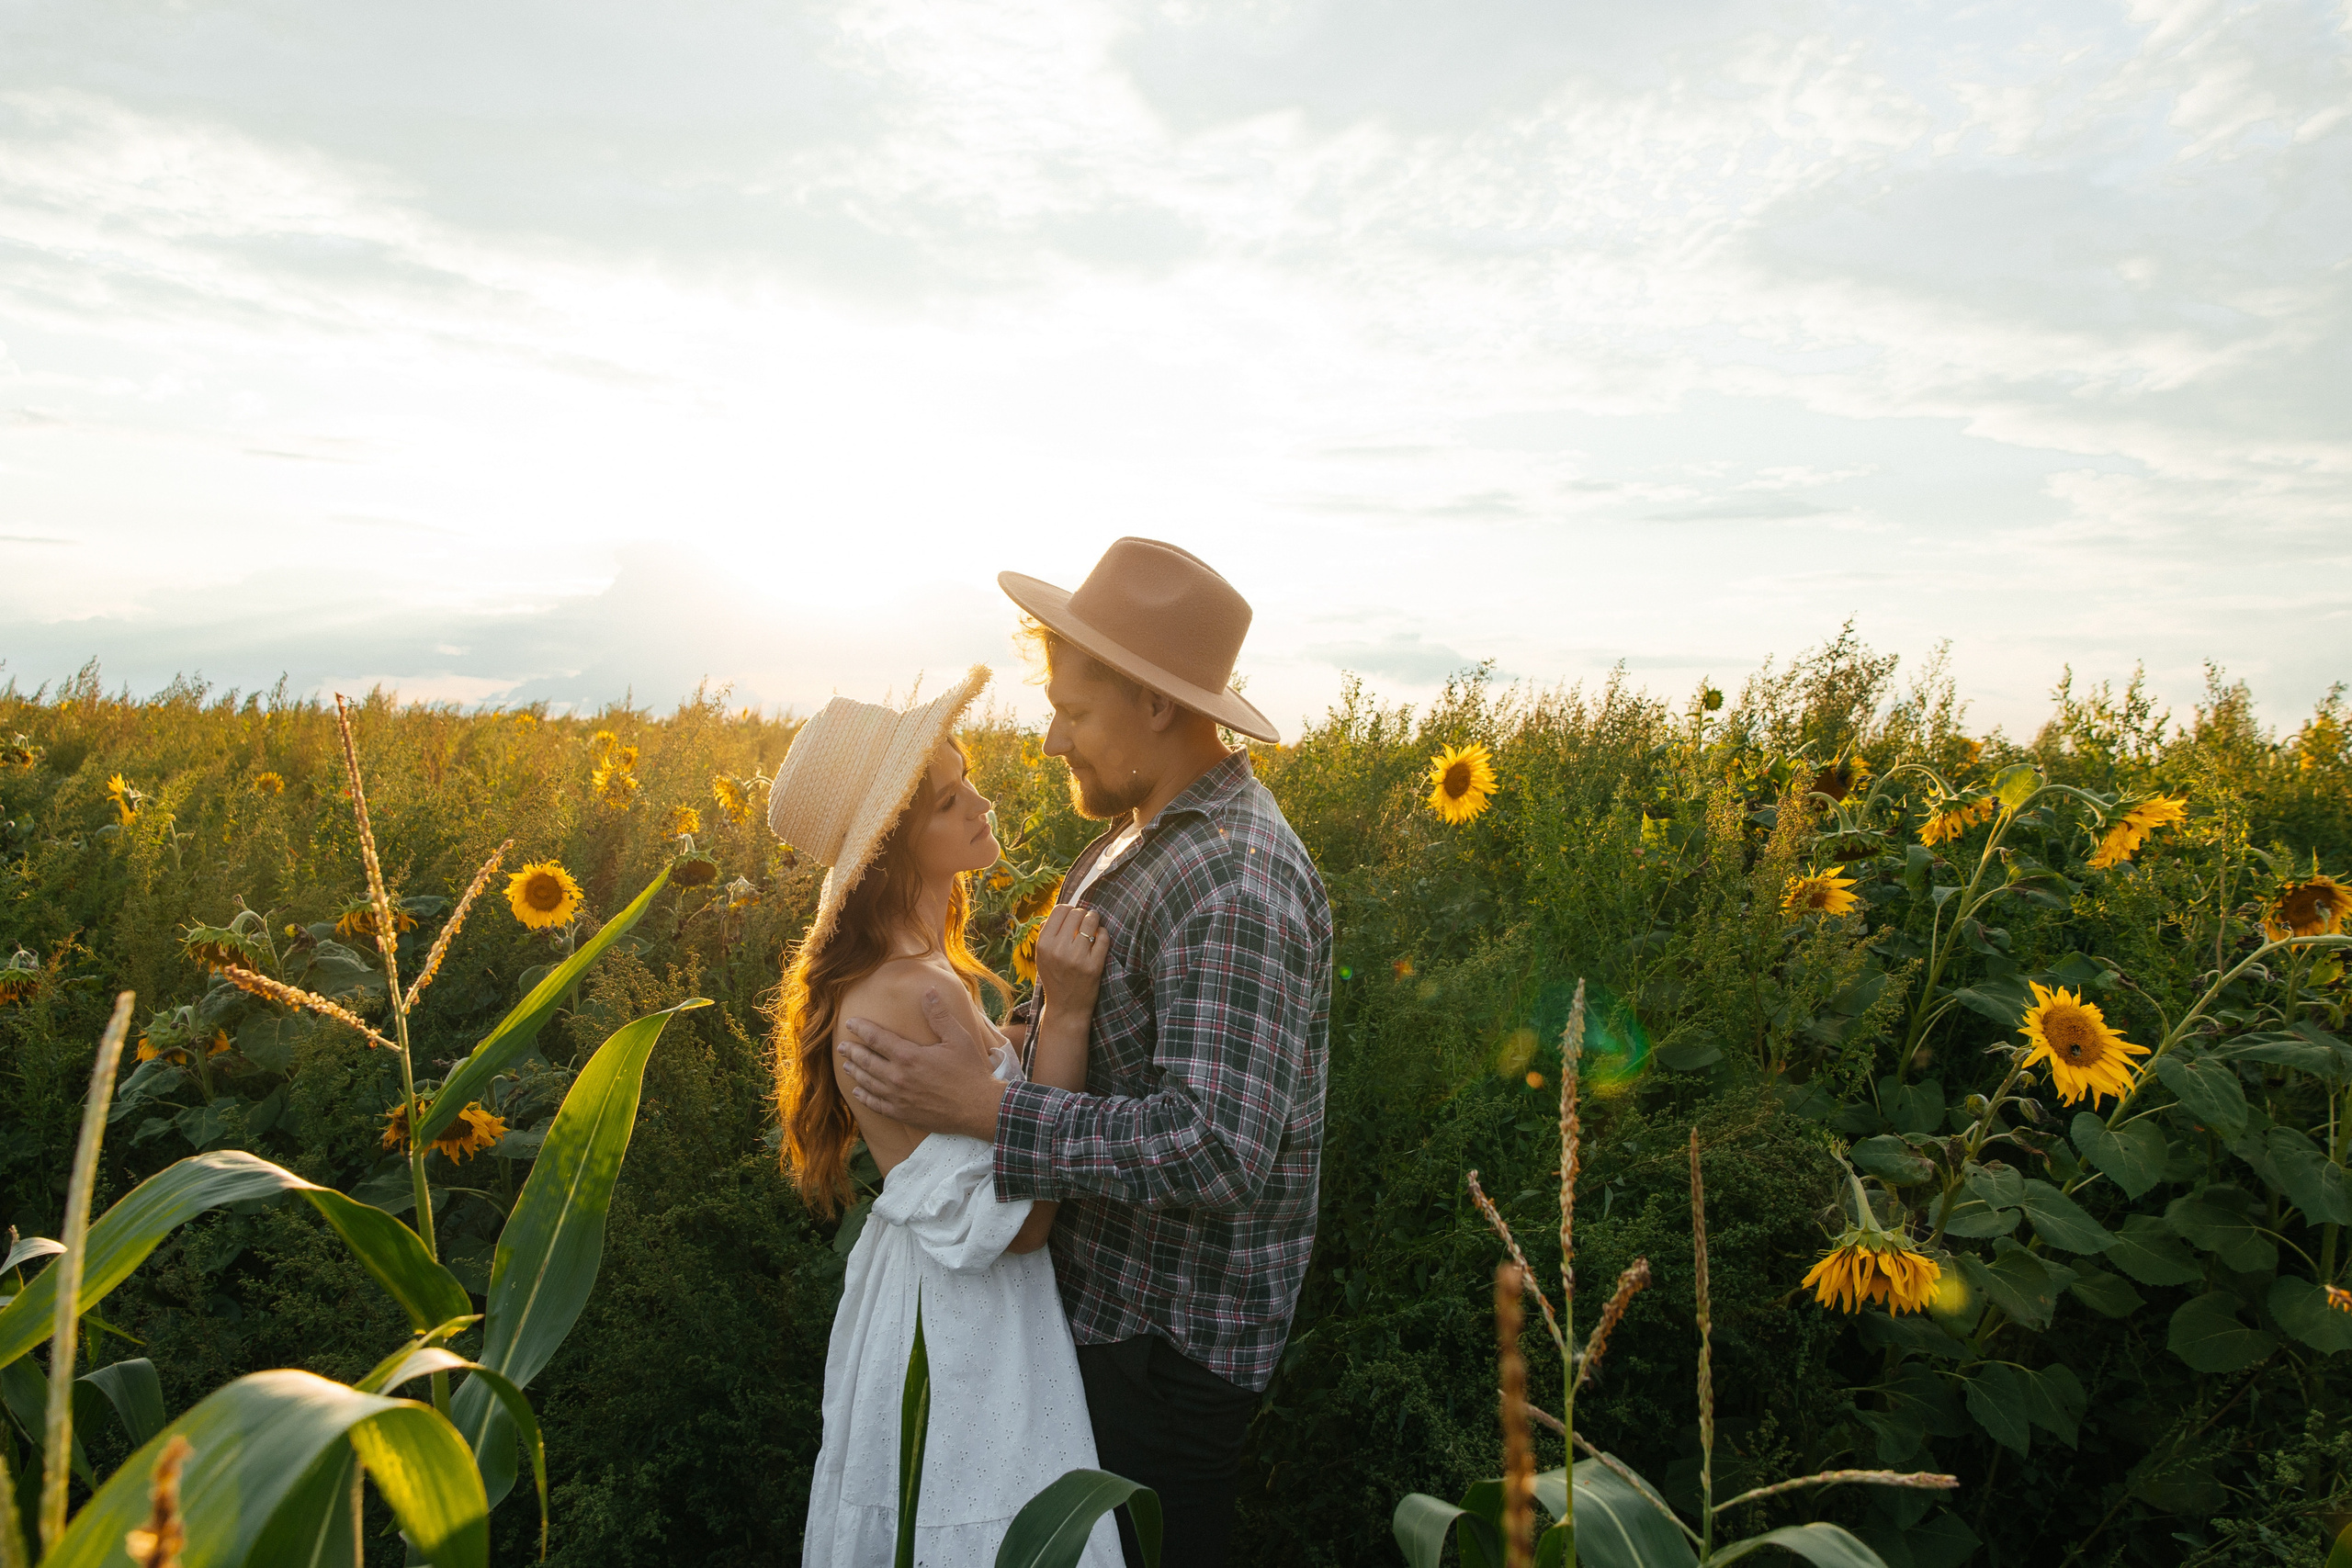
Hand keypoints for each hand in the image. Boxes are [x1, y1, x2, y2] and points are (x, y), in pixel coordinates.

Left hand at [838, 989, 1008, 1140]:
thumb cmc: (970, 1071)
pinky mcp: (902, 1113)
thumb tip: (928, 991)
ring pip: (867, 1082)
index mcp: (909, 1056)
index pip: (876, 1038)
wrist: (978, 1109)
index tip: (850, 1023)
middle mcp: (898, 1077)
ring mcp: (898, 1097)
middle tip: (841, 1046)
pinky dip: (864, 1096)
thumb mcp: (958, 1037)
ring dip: (854, 1072)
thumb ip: (939, 1015)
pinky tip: (858, 1092)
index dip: (861, 1029)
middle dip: (851, 1051)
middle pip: (866, 1061)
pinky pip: (876, 1104)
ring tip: (846, 1065)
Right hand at [1034, 904, 1109, 1022]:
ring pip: (1091, 921)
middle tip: (1086, 921)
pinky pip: (1103, 937)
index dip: (1069, 909)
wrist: (1066, 1009)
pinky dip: (1103, 934)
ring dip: (1095, 921)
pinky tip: (1100, 938)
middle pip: (1076, 913)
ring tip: (1094, 927)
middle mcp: (1058, 950)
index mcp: (1043, 945)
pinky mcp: (1093, 966)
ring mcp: (1076, 958)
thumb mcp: (1042, 957)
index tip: (1074, 916)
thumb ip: (1046, 934)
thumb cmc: (1055, 979)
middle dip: (1083, 914)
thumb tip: (1060, 911)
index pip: (1059, 910)